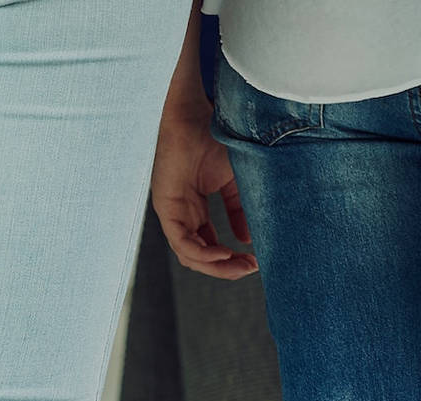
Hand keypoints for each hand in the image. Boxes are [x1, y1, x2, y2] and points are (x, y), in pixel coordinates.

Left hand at [151, 101, 256, 279]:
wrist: (202, 111)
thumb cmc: (219, 137)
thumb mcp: (236, 181)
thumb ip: (240, 211)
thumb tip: (248, 241)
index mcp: (195, 207)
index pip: (208, 244)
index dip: (231, 259)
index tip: (254, 262)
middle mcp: (181, 212)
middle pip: (199, 254)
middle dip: (226, 267)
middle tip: (250, 269)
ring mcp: (171, 210)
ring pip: (189, 253)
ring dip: (216, 265)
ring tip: (240, 266)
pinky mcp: (165, 206)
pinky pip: (182, 241)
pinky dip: (203, 253)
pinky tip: (224, 255)